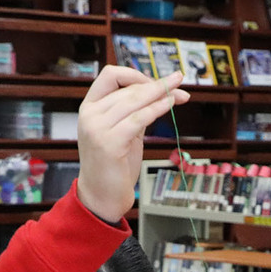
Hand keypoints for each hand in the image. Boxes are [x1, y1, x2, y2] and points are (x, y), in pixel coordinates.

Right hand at [76, 65, 189, 222]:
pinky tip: (171, 104)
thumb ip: (134, 112)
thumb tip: (160, 92)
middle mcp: (90, 114)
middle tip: (179, 82)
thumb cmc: (114, 166)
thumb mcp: (123, 132)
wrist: (102, 197)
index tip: (156, 81)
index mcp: (89, 107)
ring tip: (181, 93)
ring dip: (161, 93)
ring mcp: (97, 127)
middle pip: (128, 87)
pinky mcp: (110, 142)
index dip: (136, 74)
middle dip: (157, 84)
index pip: (111, 75)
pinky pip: (139, 118)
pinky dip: (158, 108)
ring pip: (135, 99)